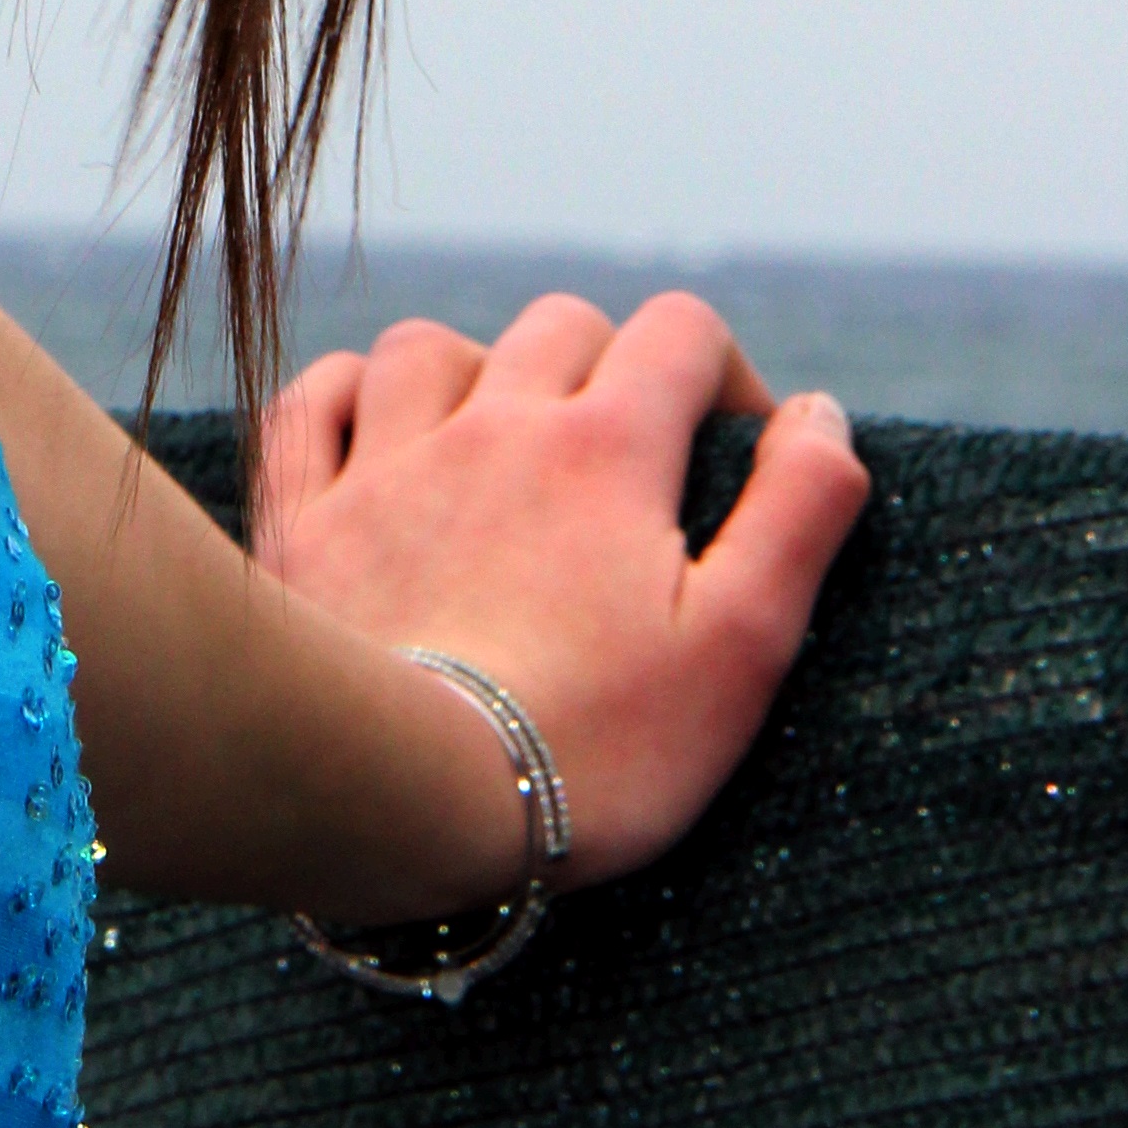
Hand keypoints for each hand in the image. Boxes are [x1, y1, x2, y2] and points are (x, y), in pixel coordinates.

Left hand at [252, 294, 869, 887]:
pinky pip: (309, 407)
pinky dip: (345, 398)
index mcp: (607, 449)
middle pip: (560, 327)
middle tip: (627, 458)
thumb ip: (800, 512)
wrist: (414, 800)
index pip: (680, 333)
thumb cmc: (599, 742)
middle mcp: (492, 425)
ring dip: (476, 370)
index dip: (724, 373)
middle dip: (610, 366)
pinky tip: (371, 431)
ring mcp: (385, 466)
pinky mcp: (305, 521)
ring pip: (428, 349)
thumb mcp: (745, 643)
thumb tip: (822, 412)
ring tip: (502, 437)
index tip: (735, 447)